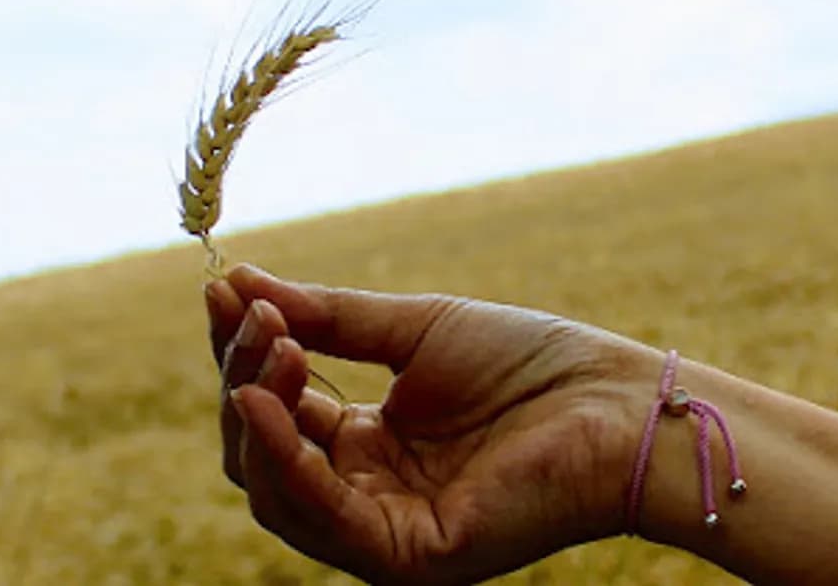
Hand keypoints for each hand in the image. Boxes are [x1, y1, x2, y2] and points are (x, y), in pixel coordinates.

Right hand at [206, 264, 657, 584]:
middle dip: (244, 377)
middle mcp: (366, 493)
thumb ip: (326, 317)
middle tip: (249, 312)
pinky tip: (267, 397)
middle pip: (262, 452)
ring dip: (257, 416)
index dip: (243, 352)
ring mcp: (384, 532)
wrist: (617, 401)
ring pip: (276, 491)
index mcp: (368, 444)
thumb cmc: (530, 362)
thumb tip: (236, 281)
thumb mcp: (413, 329)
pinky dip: (286, 457)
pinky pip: (322, 516)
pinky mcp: (408, 557)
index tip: (221, 291)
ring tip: (267, 345)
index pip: (278, 407)